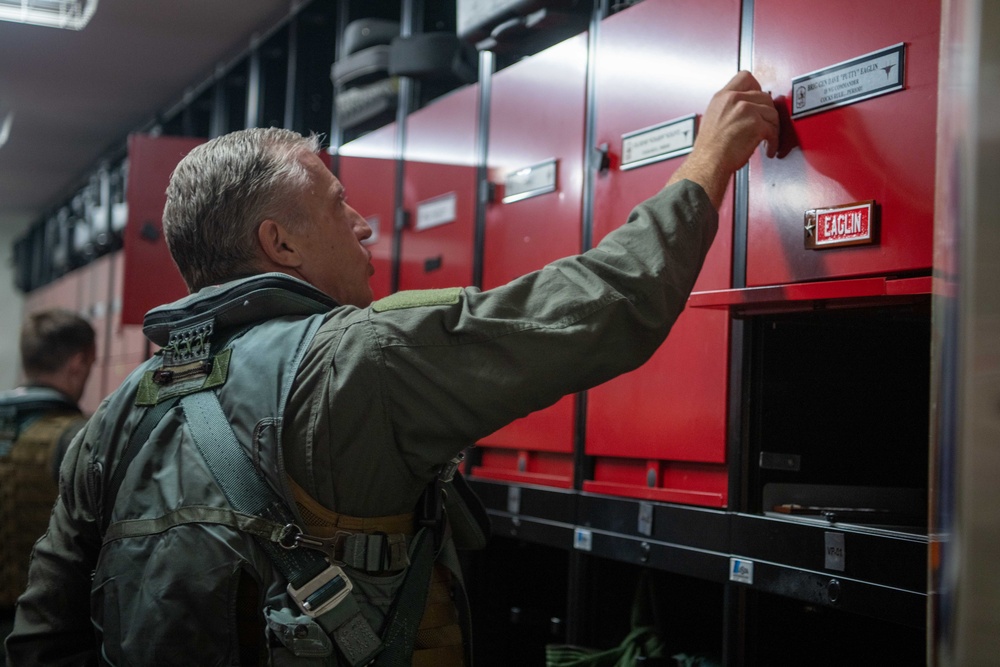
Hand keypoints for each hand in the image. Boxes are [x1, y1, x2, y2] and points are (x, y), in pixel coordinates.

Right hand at [668, 71, 779, 208]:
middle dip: (767, 112)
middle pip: (764, 96)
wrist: (708, 163)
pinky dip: (773, 142)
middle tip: (765, 123)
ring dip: (772, 128)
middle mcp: (734, 99)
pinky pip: (773, 130)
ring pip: (772, 112)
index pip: (745, 77)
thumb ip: (728, 109)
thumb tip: (744, 110)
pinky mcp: (757, 124)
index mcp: (722, 97)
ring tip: (767, 139)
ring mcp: (746, 110)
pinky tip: (768, 147)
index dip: (756, 87)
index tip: (758, 99)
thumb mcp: (712, 118)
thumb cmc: (708, 149)